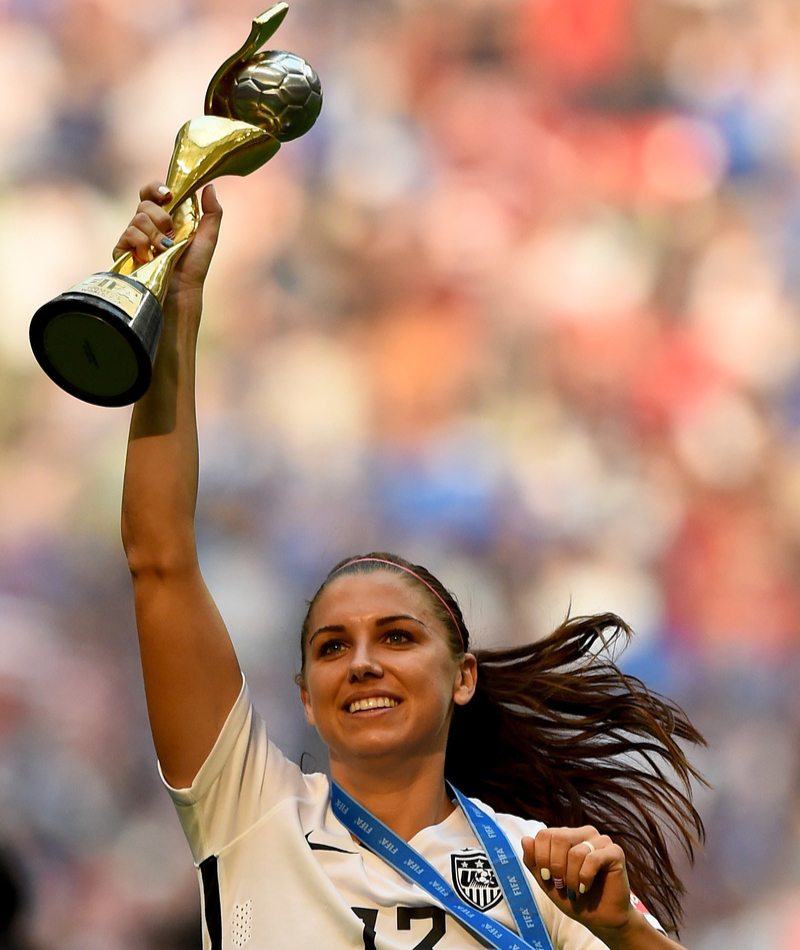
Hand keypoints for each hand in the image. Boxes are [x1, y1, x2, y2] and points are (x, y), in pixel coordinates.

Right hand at [112, 181, 222, 299]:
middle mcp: (148, 225)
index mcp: (165, 218)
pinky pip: (129, 233)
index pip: (152, 193)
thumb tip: (209, 186)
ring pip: (138, 217)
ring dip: (155, 235)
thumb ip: (212, 212)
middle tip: (171, 234)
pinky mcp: (124, 250)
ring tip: (164, 251)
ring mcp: (134, 237)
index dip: (156, 188)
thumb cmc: (194, 268)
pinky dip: (143, 243)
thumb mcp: (208, 238)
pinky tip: (150, 257)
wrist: (181, 292)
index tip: (168, 195)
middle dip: (161, 217)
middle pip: (145, 203)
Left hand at [522, 826, 634, 940]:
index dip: (541, 858)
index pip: (544, 834)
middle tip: (560, 884)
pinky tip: (585, 887)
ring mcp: (601, 841)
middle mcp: (583, 833)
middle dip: (555, 866)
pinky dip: (585, 877)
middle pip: (558, 838)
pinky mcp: (615, 852)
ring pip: (576, 852)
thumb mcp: (547, 881)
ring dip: (571, 878)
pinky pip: (593, 859)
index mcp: (567, 836)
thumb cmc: (573, 898)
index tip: (546, 877)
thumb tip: (525, 839)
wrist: (600, 919)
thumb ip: (534, 861)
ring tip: (575, 890)